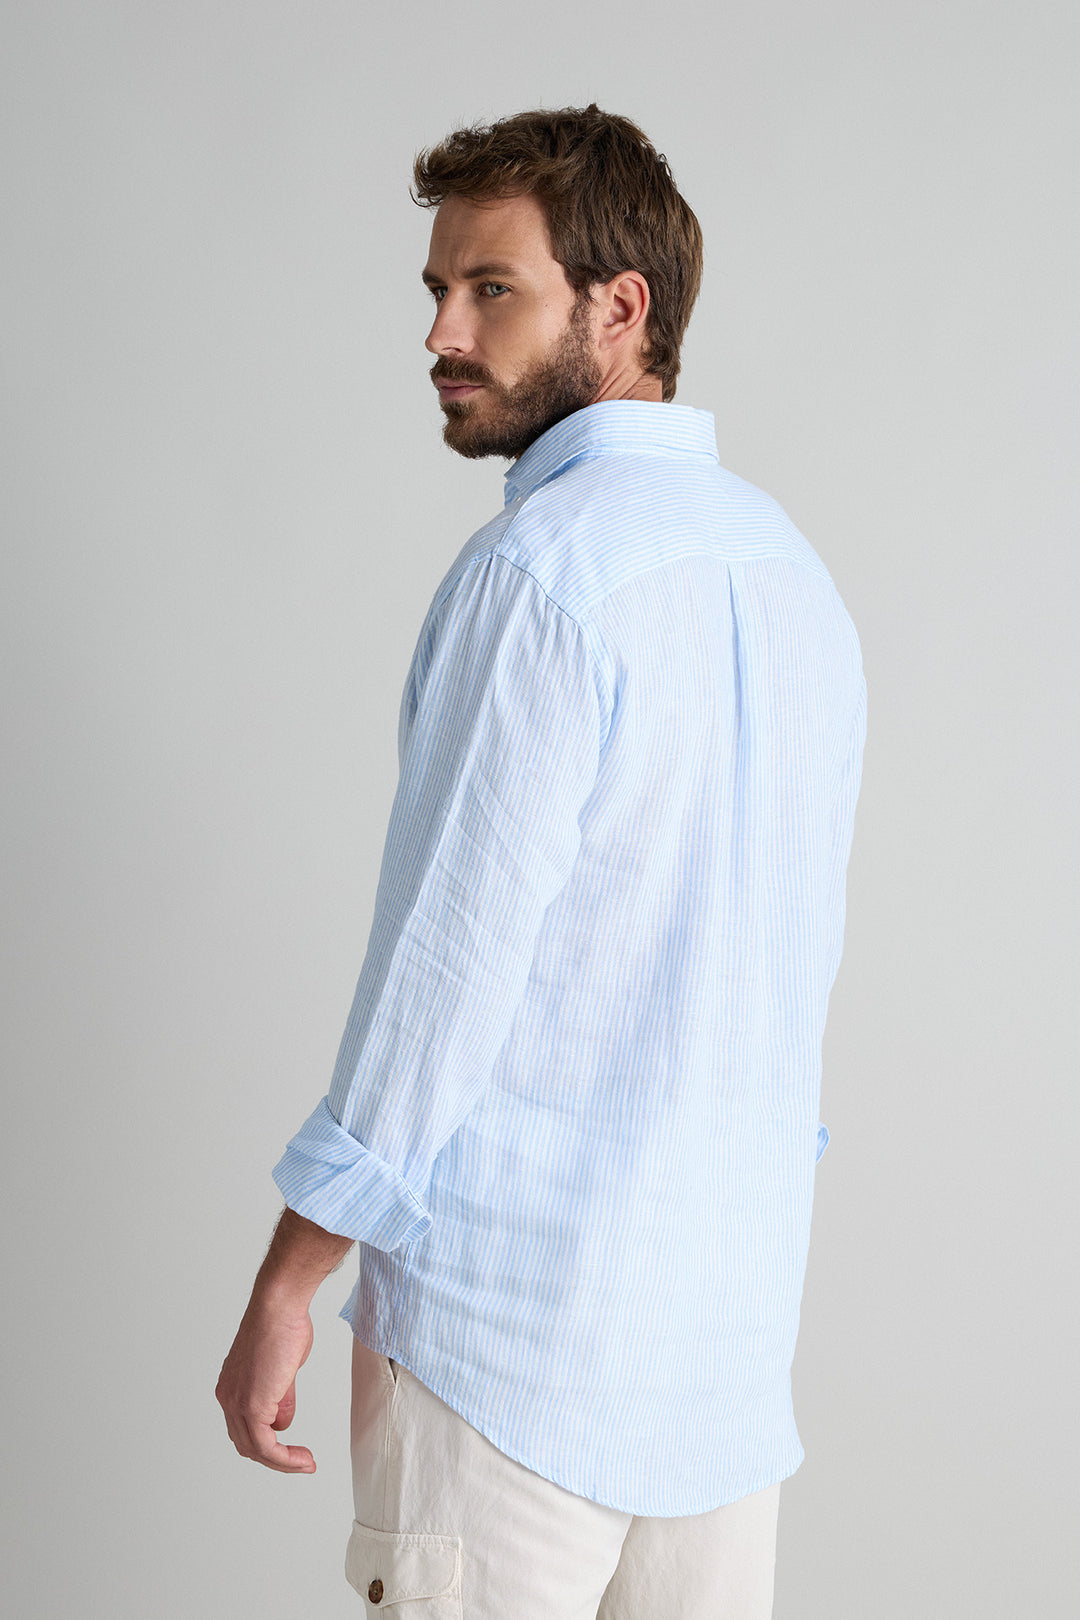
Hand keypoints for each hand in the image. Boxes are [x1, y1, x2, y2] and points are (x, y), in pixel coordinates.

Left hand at [216, 1295, 317, 1472]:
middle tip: (301, 1461)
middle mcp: (228, 1396)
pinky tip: (302, 1459)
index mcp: (231, 1386)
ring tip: (305, 1463)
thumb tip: (283, 1420)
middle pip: (246, 1443)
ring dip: (283, 1462)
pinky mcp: (252, 1405)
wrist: (279, 1306)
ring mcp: (237, 1402)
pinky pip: (266, 1446)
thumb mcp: (282, 1369)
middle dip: (276, 1458)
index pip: (243, 1428)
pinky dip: (285, 1458)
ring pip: (255, 1449)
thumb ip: (280, 1396)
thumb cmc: (283, 1324)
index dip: (267, 1443)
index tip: (291, 1449)